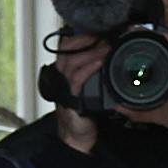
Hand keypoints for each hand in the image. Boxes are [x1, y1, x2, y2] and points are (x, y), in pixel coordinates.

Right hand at [47, 35, 106, 150]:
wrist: (78, 137)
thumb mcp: (87, 87)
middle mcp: (60, 77)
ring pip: (73, 62)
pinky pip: (77, 79)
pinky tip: (100, 62)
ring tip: (108, 46)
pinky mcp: (70, 100)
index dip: (81, 36)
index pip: (67, 46)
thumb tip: (108, 54)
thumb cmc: (84, 112)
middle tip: (106, 35)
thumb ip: (91, 72)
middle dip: (88, 40)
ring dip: (92, 52)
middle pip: (69, 50)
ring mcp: (63, 88)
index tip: (99, 30)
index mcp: (63, 72)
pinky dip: (89, 68)